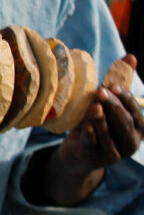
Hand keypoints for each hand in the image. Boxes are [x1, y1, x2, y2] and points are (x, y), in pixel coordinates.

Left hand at [47, 55, 143, 203]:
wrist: (77, 151)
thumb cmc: (95, 123)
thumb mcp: (106, 104)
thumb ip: (118, 84)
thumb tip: (131, 57)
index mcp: (138, 128)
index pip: (135, 112)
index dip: (125, 99)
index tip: (113, 86)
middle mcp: (131, 142)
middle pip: (124, 123)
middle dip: (114, 106)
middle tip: (102, 92)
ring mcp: (115, 153)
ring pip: (110, 134)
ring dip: (102, 120)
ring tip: (94, 107)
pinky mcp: (96, 158)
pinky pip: (94, 145)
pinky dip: (91, 134)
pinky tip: (86, 126)